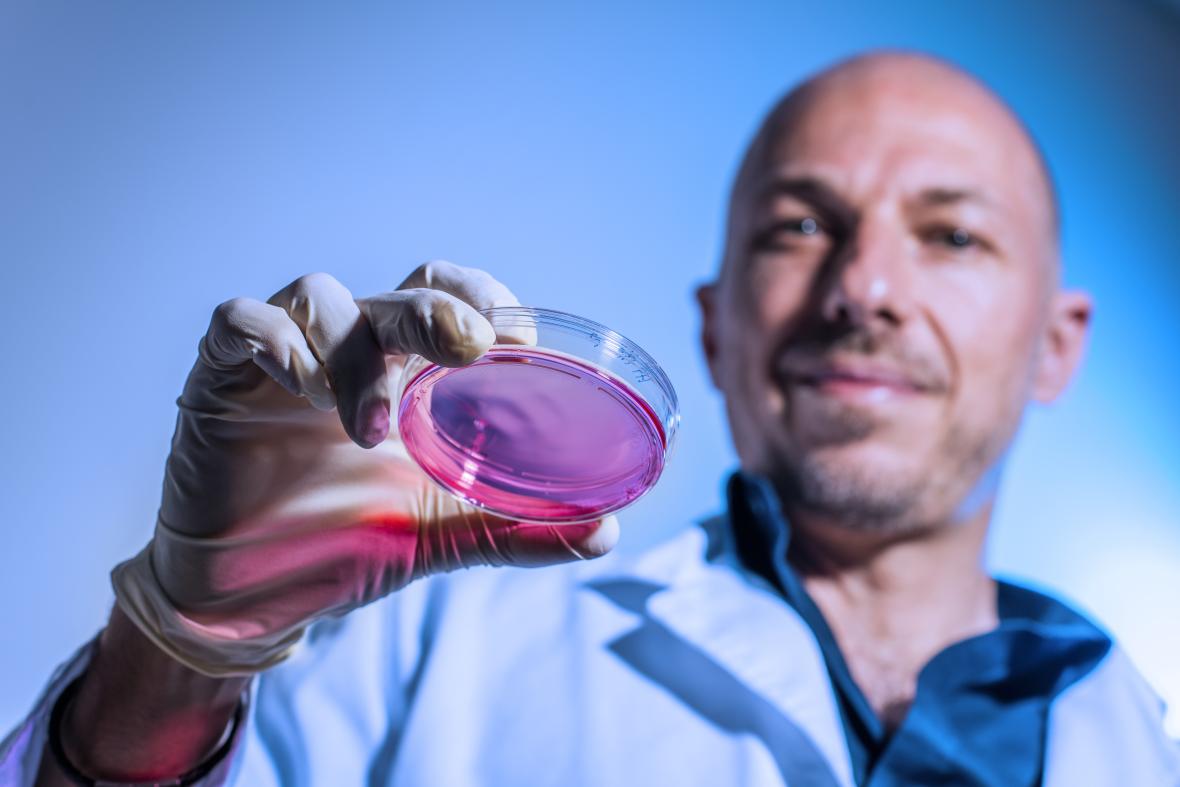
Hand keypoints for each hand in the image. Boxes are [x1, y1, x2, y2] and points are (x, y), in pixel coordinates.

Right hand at [112, 262, 617, 676]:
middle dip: (436, 310)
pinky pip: (241, 320)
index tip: (521, 339)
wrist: (249, 598)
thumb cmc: (345, 547)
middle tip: (468, 346)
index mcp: (404, 374)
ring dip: (355, 351)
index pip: (448, 297)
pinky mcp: (220, 375)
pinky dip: (277, 339)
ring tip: (369, 426)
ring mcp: (284, 357)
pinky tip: (303, 387)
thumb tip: (607, 533)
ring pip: (322, 297)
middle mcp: (350, 351)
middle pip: (397, 294)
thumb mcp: (438, 536)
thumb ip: (512, 529)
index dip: (484, 298)